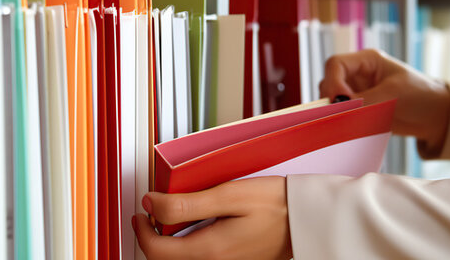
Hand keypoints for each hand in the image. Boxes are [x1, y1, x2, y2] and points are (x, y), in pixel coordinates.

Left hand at [132, 176, 291, 259]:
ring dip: (171, 244)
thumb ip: (186, 203)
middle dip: (153, 239)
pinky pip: (202, 259)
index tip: (141, 212)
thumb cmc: (276, 204)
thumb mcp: (229, 195)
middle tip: (152, 214)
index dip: (141, 231)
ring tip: (174, 218)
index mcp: (210, 250)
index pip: (157, 251)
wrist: (308, 219)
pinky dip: (190, 246)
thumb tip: (151, 204)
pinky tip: (197, 228)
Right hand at [319, 49, 449, 152]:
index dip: (333, 82)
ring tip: (352, 123)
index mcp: (367, 61)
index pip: (335, 64)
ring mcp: (358, 92)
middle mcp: (358, 75)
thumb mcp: (393, 94)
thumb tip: (340, 110)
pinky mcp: (360, 110)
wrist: (436, 117)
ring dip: (336, 112)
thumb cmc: (421, 96)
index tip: (340, 101)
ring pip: (332, 100)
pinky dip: (343, 122)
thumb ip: (365, 100)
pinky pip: (342, 115)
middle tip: (343, 115)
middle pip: (329, 82)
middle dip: (332, 99)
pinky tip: (353, 129)